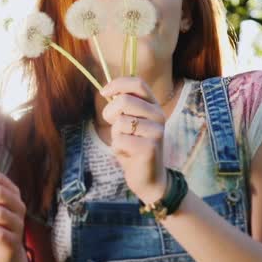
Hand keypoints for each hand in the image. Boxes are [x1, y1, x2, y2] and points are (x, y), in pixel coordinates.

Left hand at [101, 76, 167, 202]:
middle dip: (110, 113)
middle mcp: (158, 115)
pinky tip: (128, 155)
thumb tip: (106, 90)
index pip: (137, 83)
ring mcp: (156, 131)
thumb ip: (122, 107)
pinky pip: (119, 140)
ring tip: (125, 143)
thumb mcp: (128, 122)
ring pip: (120, 122)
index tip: (103, 92)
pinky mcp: (150, 147)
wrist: (149, 178)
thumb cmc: (134, 147)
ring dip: (115, 134)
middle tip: (114, 126)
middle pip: (124, 100)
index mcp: (153, 105)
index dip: (117, 84)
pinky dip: (117, 148)